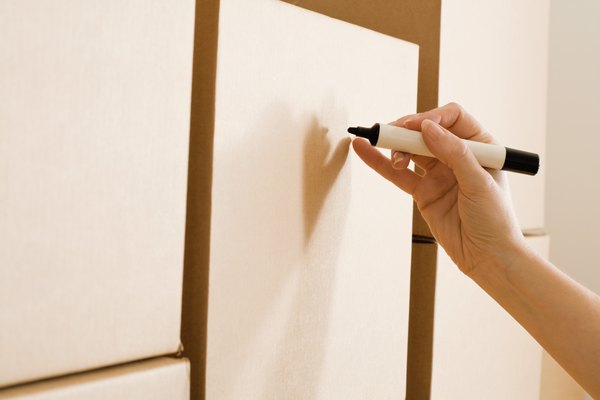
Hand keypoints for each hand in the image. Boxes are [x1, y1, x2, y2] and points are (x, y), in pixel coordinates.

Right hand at [352, 103, 525, 276]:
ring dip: (396, 148)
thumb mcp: (480, 183)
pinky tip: (364, 150)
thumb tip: (429, 128)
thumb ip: (455, 154)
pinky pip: (398, 173)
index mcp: (480, 146)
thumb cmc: (496, 221)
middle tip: (390, 135)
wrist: (487, 257)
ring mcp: (438, 173)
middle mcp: (458, 155)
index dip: (432, 118)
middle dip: (407, 132)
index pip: (453, 118)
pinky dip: (380, 162)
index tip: (414, 126)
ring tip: (393, 158)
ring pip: (411, 150)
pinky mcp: (423, 191)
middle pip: (426, 131)